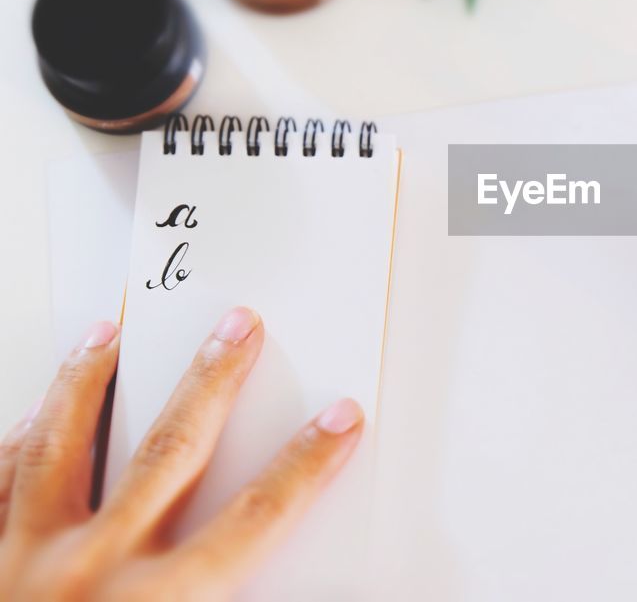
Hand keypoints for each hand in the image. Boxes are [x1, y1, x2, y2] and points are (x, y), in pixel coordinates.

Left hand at [0, 308, 362, 600]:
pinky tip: (19, 413)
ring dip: (86, 383)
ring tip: (105, 334)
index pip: (257, 518)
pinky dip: (3, 444)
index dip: (306, 465)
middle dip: (212, 382)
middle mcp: (92, 570)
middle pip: (171, 452)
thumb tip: (281, 598)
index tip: (338, 419)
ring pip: (57, 445)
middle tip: (235, 328)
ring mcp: (20, 558)